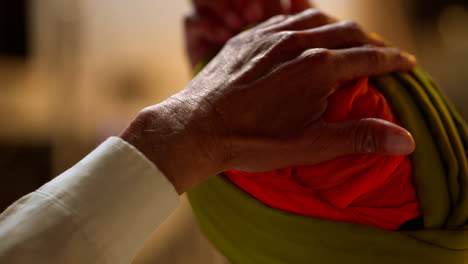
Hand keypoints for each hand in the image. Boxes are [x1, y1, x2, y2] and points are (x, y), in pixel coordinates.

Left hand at [121, 9, 415, 193]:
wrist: (196, 127)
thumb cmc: (251, 140)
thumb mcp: (309, 145)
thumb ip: (359, 138)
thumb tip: (405, 140)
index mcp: (318, 67)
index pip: (369, 57)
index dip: (393, 60)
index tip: (407, 64)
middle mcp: (297, 42)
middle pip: (348, 32)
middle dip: (371, 43)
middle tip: (382, 56)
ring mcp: (270, 36)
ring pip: (318, 20)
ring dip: (340, 29)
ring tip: (350, 42)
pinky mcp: (248, 37)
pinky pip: (286, 19)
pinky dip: (307, 24)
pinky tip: (307, 34)